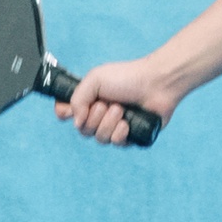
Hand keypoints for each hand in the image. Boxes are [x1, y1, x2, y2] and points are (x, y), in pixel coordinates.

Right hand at [60, 55, 182, 147]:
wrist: (156, 84)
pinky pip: (116, 144)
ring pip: (99, 139)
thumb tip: (75, 122)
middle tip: (107, 103)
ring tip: (121, 109)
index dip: (65, 114)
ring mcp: (114, 126)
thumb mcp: (95, 79)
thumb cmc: (127, 77)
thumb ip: (77, 98)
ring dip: (109, 123)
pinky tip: (128, 123)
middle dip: (95, 117)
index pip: (66, 113)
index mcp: (89, 100)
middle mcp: (99, 114)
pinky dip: (121, 133)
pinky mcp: (129, 136)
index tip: (70, 110)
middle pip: (83, 130)